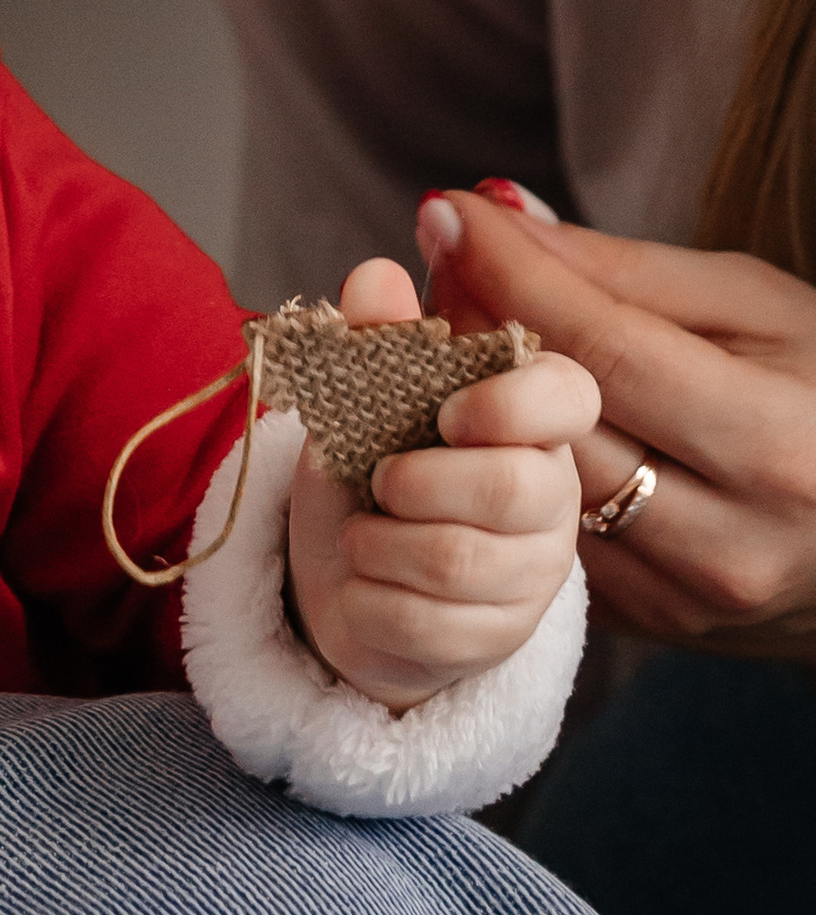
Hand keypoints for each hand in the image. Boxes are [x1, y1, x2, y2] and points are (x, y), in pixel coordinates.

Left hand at [287, 257, 594, 707]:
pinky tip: (369, 586)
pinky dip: (365, 598)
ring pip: (454, 559)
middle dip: (415, 481)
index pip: (573, 394)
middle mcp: (552, 496)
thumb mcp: (357, 403)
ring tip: (366, 533)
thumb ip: (373, 340)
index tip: (447, 413)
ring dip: (377, 542)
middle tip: (381, 481)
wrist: (342, 583)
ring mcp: (532, 575)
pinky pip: (421, 619)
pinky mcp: (498, 640)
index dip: (512, 401)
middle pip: (511, 487)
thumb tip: (376, 274)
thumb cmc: (367, 481)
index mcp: (531, 420)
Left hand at [421, 185, 815, 658]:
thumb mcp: (754, 307)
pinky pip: (551, 538)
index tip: (447, 214)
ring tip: (451, 338)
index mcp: (775, 442)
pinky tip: (490, 420)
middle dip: (476, 339)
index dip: (513, 276)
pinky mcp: (650, 623)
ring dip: (476, 412)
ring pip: (537, 490)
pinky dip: (511, 474)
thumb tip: (498, 217)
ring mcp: (687, 594)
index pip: (605, 350)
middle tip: (434, 273)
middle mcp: (732, 536)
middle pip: (554, 429)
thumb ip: (624, 270)